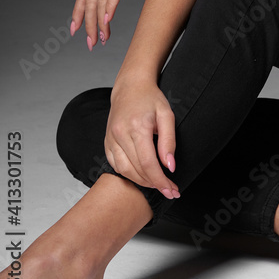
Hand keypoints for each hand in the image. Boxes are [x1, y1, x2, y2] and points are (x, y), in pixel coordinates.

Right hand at [105, 78, 179, 197]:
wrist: (130, 87)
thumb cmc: (150, 99)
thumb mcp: (166, 115)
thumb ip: (169, 141)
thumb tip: (170, 166)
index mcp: (137, 127)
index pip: (148, 163)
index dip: (160, 181)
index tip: (172, 190)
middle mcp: (120, 134)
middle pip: (137, 170)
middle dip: (155, 184)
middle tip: (170, 190)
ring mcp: (111, 139)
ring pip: (125, 171)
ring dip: (142, 182)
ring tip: (157, 184)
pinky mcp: (107, 142)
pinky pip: (116, 165)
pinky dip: (129, 174)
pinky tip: (141, 176)